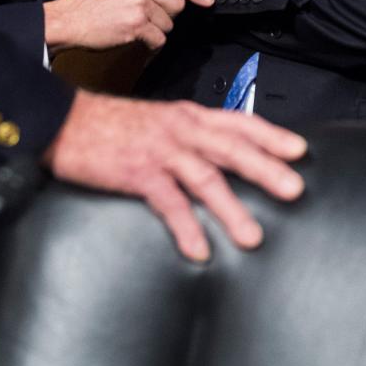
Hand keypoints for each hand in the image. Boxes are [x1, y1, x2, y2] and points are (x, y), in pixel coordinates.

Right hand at [43, 91, 306, 259]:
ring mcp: (161, 151)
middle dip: (266, 168)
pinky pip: (168, 203)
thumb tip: (224, 152)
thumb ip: (193, 133)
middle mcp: (182, 130)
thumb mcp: (162, 120)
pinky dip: (185, 228)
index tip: (300, 150)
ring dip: (231, 208)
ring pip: (205, 178)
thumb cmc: (115, 124)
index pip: (240, 122)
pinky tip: (200, 249)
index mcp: (191, 116)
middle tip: (295, 188)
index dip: (272, 135)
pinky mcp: (138, 173)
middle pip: (232, 148)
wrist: (65, 120)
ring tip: (252, 236)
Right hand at [44, 0, 211, 52]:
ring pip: (169, 24)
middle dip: (168, 15)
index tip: (208, 0)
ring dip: (156, 30)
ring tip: (134, 25)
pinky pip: (159, 39)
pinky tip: (135, 37)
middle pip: (177, 3)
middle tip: (146, 17)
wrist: (68, 19)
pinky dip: (151, 43)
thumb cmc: (95, 3)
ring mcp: (139, 4)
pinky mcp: (136, 25)